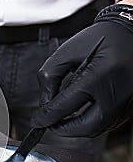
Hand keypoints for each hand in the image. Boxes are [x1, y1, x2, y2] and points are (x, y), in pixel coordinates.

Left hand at [31, 5, 132, 136]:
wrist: (131, 31)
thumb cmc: (100, 38)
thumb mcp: (67, 51)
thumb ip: (49, 77)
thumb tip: (45, 104)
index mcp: (99, 74)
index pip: (66, 105)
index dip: (47, 117)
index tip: (37, 121)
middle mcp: (117, 91)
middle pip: (86, 126)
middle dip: (64, 129)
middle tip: (50, 124)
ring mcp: (127, 100)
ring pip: (98, 128)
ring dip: (77, 128)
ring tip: (63, 119)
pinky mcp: (130, 105)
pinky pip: (108, 123)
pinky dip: (90, 123)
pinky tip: (80, 114)